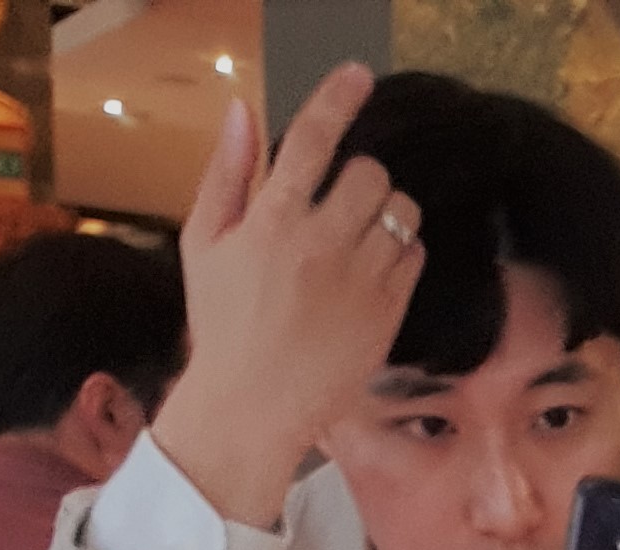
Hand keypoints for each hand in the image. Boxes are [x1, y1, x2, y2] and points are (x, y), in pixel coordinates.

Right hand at [147, 65, 421, 529]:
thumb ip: (227, 174)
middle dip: (360, 178)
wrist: (253, 405)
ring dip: (386, 213)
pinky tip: (371, 270)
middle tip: (341, 203)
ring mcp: (360, 279)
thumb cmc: (222, 323)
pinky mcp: (388, 311)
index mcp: (271, 221)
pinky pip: (415, 254)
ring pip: (401, 211)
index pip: (311, 140)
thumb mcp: (205, 243)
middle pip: (371, 172)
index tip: (357, 75)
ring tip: (359, 238)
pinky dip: (400, 252)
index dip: (337, 98)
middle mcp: (321, 244)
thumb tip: (240, 111)